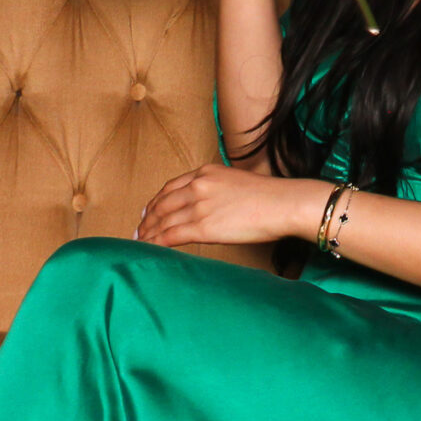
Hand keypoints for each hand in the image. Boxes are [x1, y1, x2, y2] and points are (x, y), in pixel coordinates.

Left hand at [136, 165, 326, 248]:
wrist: (282, 204)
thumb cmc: (269, 197)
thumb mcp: (236, 182)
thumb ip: (216, 191)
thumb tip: (209, 207)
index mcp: (206, 172)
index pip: (171, 187)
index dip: (155, 201)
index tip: (147, 211)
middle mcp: (198, 186)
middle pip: (162, 204)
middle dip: (147, 218)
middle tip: (138, 230)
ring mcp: (199, 205)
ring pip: (162, 221)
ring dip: (148, 233)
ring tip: (140, 242)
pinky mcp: (202, 227)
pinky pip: (170, 236)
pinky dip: (156, 243)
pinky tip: (150, 248)